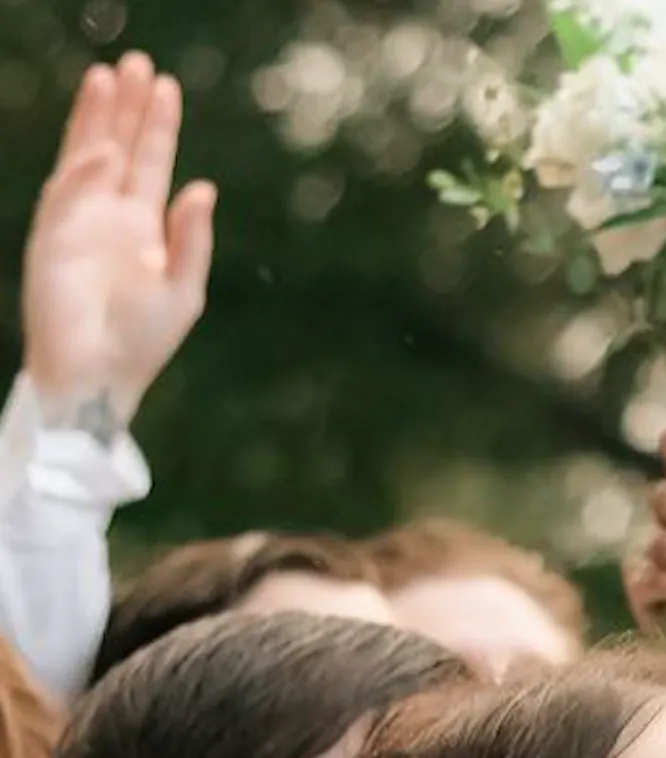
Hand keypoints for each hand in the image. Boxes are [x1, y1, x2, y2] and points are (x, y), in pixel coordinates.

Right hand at [23, 54, 215, 418]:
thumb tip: (202, 187)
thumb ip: (192, 238)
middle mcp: (110, 214)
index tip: (166, 84)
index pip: (152, 161)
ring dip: (97, 119)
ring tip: (106, 76)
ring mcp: (78, 222)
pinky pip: (66, 195)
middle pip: (117, 146)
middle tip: (135, 62)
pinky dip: (85, 172)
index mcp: (144, 225)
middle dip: (126, 106)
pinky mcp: (52, 239)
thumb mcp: (184, 287)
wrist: (101, 375)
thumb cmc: (144, 340)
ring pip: (86, 157)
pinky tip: (104, 150)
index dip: (157, 124)